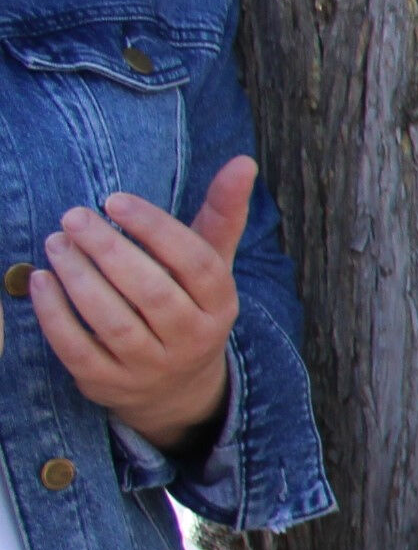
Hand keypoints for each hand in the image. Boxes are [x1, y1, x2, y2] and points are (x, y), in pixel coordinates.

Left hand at [30, 157, 249, 454]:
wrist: (176, 389)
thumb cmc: (187, 306)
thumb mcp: (210, 265)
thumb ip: (222, 214)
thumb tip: (244, 161)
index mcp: (221, 305)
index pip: (195, 263)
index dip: (155, 229)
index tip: (115, 200)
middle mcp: (192, 340)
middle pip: (153, 293)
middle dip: (108, 251)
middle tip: (74, 216)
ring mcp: (151, 367)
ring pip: (113, 323)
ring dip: (79, 278)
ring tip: (55, 243)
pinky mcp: (110, 385)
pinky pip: (78, 350)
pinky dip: (55, 315)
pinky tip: (41, 280)